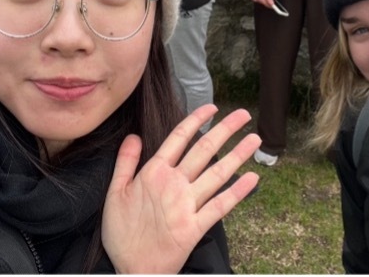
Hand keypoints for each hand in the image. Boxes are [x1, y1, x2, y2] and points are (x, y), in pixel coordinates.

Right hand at [102, 105, 260, 273]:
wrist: (132, 271)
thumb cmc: (122, 233)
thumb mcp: (113, 193)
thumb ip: (125, 162)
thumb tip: (133, 136)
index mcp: (153, 173)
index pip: (179, 137)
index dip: (197, 119)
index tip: (212, 107)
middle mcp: (173, 184)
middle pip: (204, 149)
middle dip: (226, 129)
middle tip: (243, 114)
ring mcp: (187, 206)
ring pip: (218, 173)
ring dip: (238, 154)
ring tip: (255, 139)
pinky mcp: (196, 227)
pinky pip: (221, 206)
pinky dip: (238, 192)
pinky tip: (252, 178)